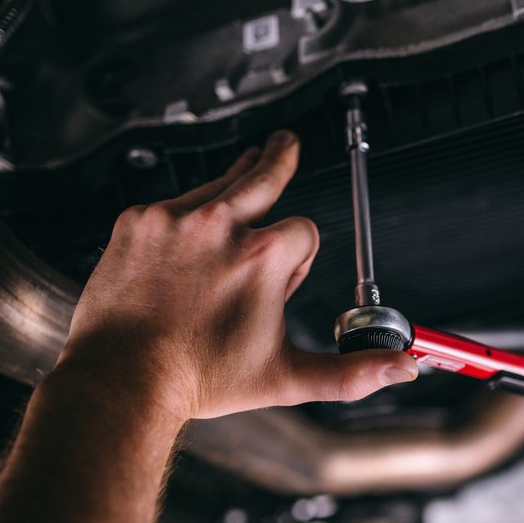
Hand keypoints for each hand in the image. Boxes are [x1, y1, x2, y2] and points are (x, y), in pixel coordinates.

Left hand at [55, 130, 418, 421]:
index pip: (303, 229)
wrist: (122, 378)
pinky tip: (188, 241)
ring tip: (243, 175)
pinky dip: (185, 218)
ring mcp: (173, 219)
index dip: (298, 259)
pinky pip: (174, 203)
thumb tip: (401, 368)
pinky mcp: (137, 221)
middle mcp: (219, 226)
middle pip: (265, 172)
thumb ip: (351, 372)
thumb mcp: (287, 377)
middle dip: (280, 159)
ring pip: (218, 187)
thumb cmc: (198, 378)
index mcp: (262, 255)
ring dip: (232, 194)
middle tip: (286, 144)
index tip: (279, 284)